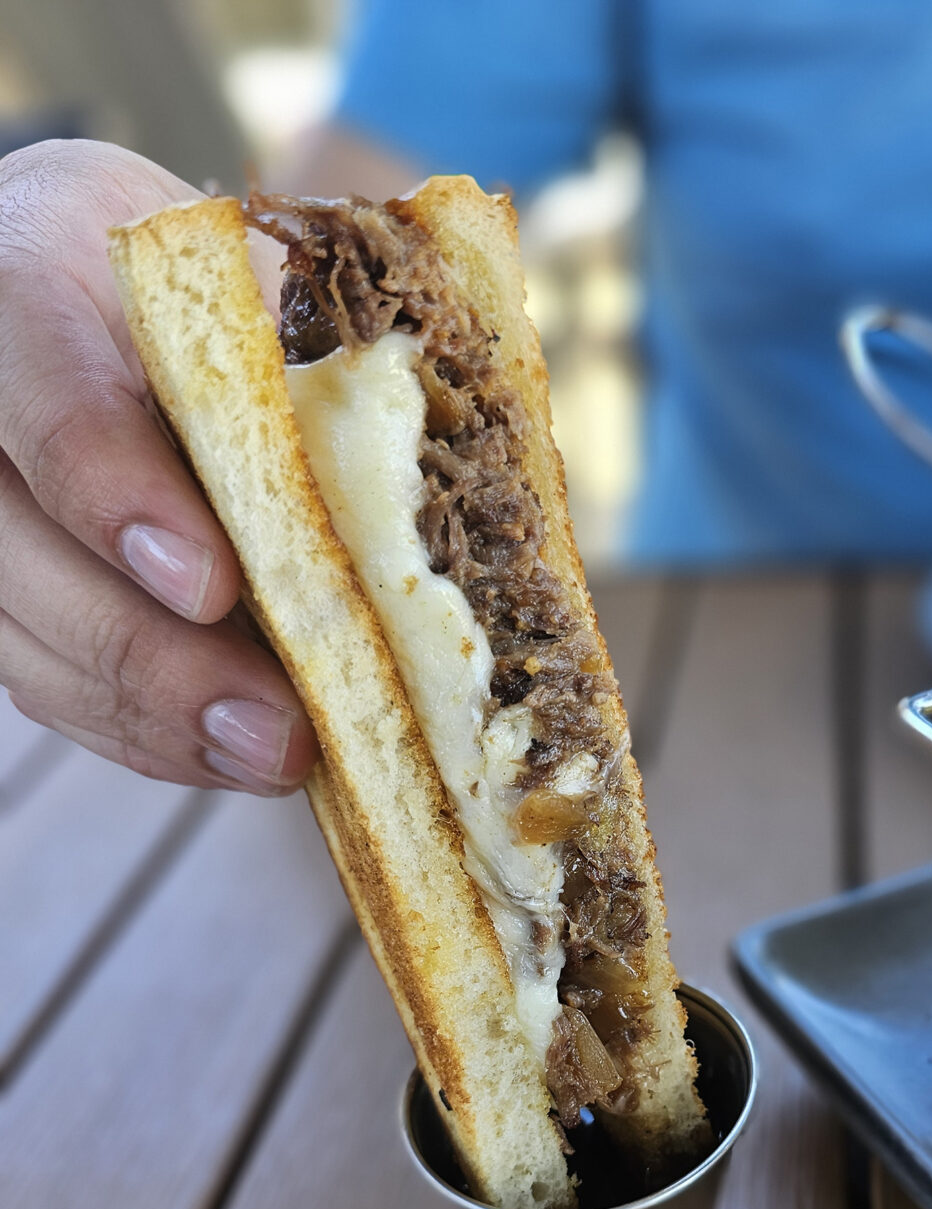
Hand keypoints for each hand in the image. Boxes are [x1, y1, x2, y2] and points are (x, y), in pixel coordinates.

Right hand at [0, 139, 318, 793]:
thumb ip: (317, 330)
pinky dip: (152, 736)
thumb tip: (432, 422)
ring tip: (279, 762)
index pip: (48, 395)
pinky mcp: (11, 600)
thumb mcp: (261, 265)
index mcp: (26, 286)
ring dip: (160, 720)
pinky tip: (239, 759)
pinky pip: (53, 687)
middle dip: (152, 655)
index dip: (117, 494)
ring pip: (31, 642)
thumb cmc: (209, 280)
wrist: (116, 294)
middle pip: (21, 550)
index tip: (214, 584)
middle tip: (277, 728)